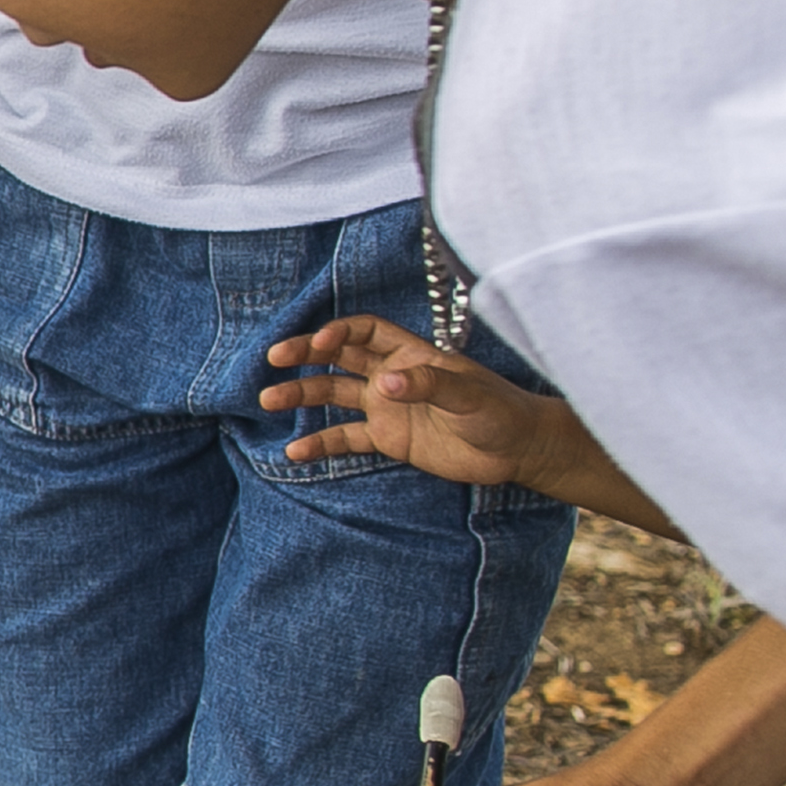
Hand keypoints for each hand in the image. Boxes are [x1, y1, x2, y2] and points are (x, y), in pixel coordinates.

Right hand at [259, 315, 572, 489]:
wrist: (517, 450)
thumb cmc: (500, 411)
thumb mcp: (468, 394)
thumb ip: (427, 385)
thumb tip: (385, 383)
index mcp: (411, 354)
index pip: (365, 332)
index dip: (339, 333)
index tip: (319, 344)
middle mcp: (392, 376)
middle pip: (339, 358)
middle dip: (305, 355)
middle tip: (275, 360)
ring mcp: (387, 407)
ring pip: (334, 394)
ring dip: (302, 396)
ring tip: (269, 401)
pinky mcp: (387, 439)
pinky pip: (345, 438)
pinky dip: (320, 444)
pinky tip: (295, 453)